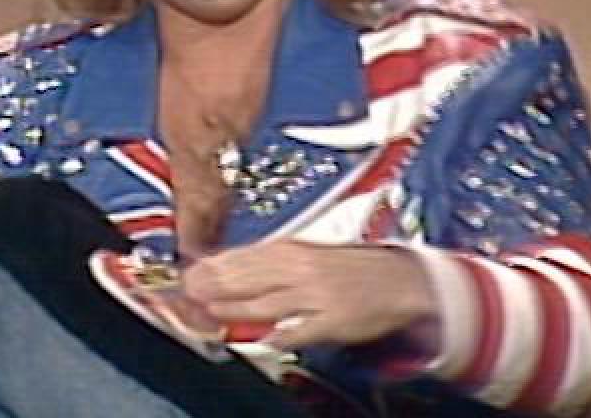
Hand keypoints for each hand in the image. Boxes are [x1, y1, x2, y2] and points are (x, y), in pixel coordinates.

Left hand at [181, 241, 437, 349]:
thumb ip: (275, 266)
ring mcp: (317, 295)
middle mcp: (303, 270)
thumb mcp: (313, 257)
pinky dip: (278, 334)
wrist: (402, 281)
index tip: (191, 271)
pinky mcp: (333, 320)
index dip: (215, 265)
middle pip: (249, 277)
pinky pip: (299, 329)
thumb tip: (234, 271)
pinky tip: (259, 339)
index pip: (246, 256)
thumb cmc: (355, 269)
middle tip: (188, 292)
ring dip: (234, 309)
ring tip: (209, 312)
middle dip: (215, 286)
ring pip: (266, 302)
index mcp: (297, 250)